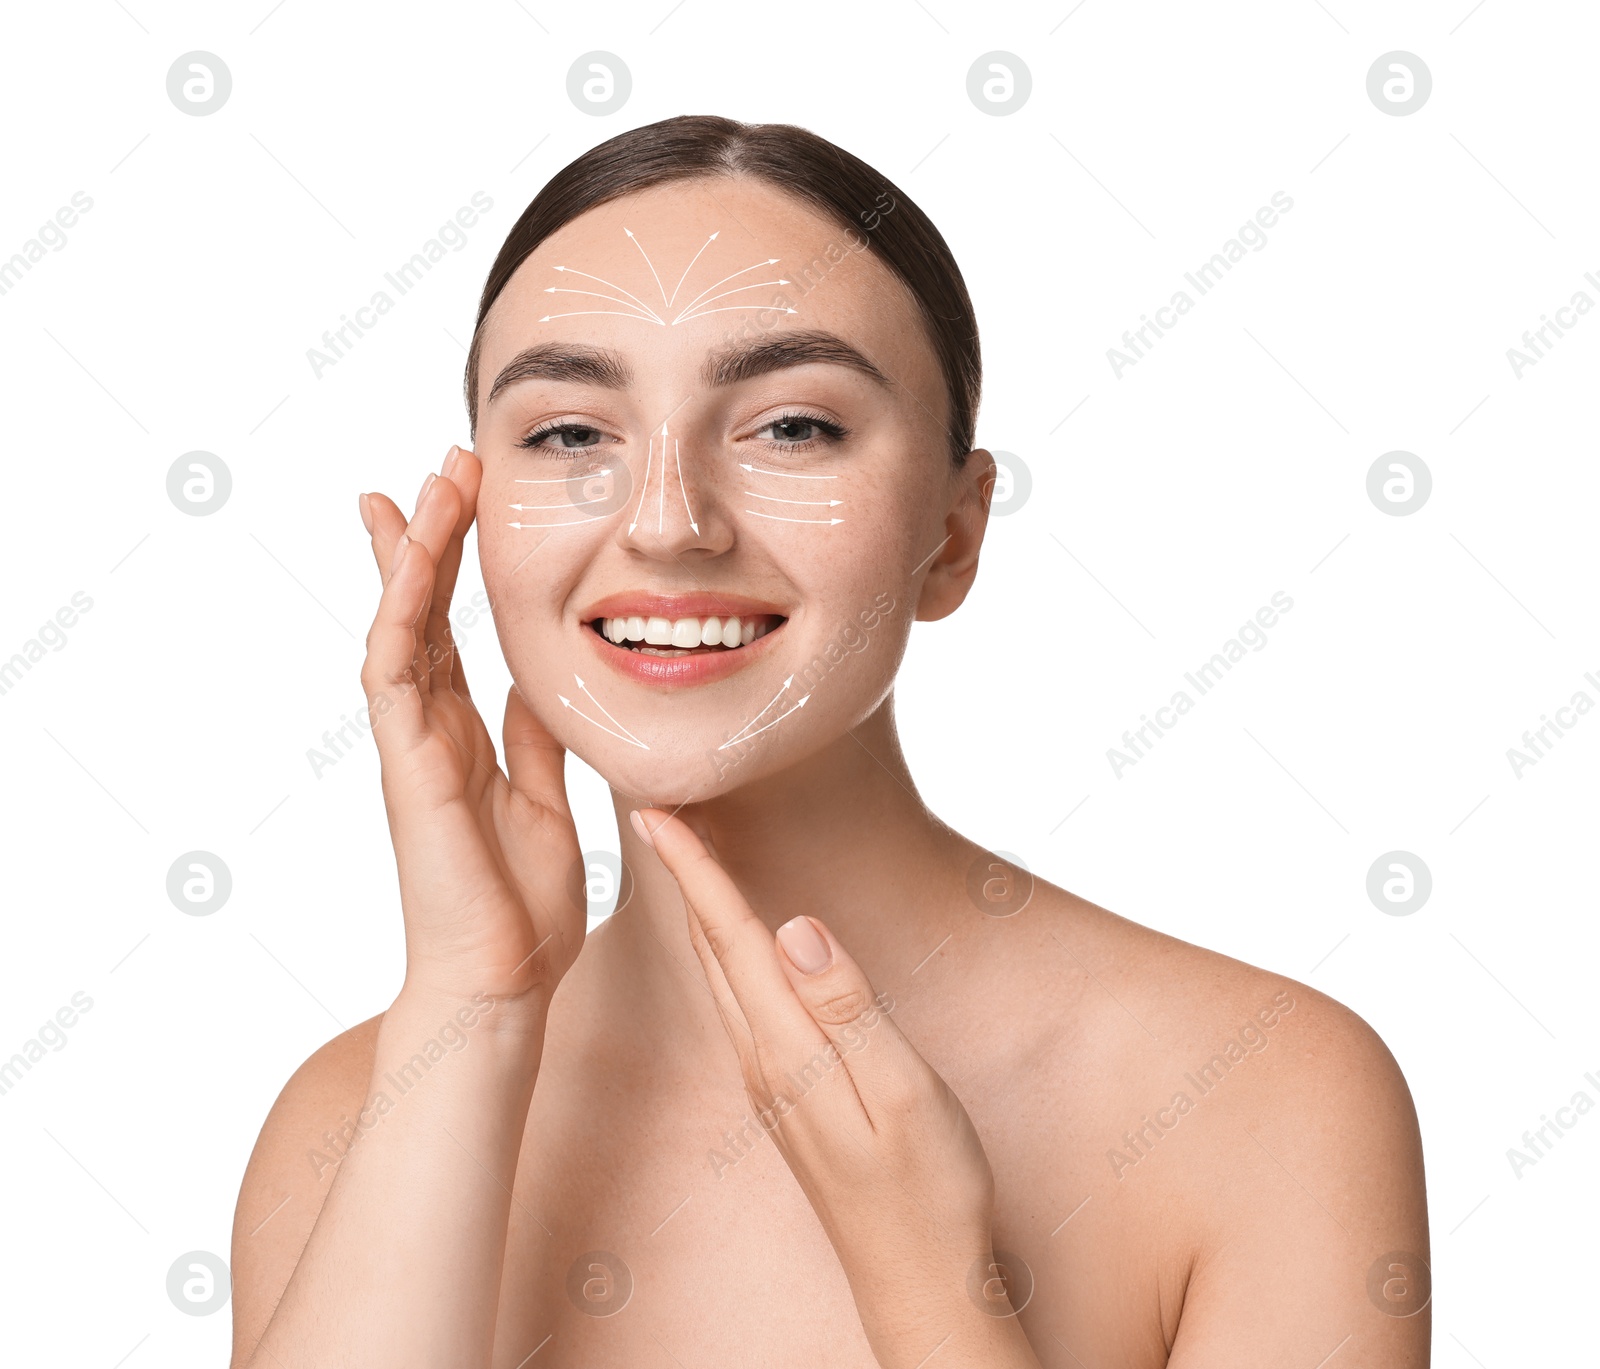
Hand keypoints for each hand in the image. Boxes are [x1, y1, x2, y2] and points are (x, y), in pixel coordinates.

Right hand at [358, 447, 584, 1009]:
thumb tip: (535, 688)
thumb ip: (533, 742)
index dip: (453, 569)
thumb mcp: (544, 801)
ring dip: (414, 553)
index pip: (451, 634)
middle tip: (439, 466)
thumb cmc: (520, 909)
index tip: (461, 504)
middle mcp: (431, 731)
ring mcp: (413, 745)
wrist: (501, 983)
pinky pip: (395, 672)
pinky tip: (410, 557)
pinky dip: (400, 610)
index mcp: (465, 737)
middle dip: (426, 537)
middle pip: (419, 614)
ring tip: (429, 481)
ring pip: (401, 626)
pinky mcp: (408, 765)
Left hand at [632, 808, 1040, 1366]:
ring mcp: (772, 1081)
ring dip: (700, 910)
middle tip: (658, 809)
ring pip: (721, 975)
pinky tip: (738, 941)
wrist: (919, 1284)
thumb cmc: (927, 1191)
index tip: (654, 810)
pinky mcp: (788, 1095)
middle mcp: (764, 1060)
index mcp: (788, 1048)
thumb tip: (797, 925)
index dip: (694, 869)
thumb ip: (847, 1007)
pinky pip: (742, 1002)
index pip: (730, 937)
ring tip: (688, 856)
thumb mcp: (902, 1092)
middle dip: (683, 875)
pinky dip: (729, 952)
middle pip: (711, 948)